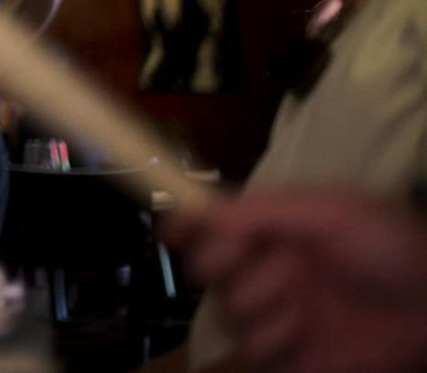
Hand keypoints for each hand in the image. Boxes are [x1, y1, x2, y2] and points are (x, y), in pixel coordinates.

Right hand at [167, 188, 426, 372]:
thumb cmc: (392, 247)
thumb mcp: (331, 212)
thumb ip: (262, 211)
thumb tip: (199, 210)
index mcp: (271, 230)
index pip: (208, 224)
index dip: (185, 226)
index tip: (175, 233)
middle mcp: (266, 271)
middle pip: (205, 269)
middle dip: (226, 265)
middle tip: (261, 259)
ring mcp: (278, 316)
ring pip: (228, 312)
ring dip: (259, 304)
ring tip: (301, 301)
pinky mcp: (291, 358)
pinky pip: (254, 354)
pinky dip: (273, 342)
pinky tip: (304, 332)